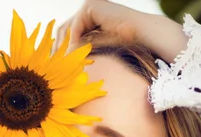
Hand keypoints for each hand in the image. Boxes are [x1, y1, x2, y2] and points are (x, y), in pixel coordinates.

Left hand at [55, 0, 188, 63]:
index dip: (61, 50)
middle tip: (55, 67)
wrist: (145, 35)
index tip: (58, 68)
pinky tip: (74, 57)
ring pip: (67, 28)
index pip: (68, 33)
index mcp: (89, 18)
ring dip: (64, 48)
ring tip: (64, 65)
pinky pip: (75, 27)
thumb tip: (65, 67)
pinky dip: (73, 42)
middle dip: (59, 49)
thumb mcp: (100, 49)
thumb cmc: (127, 47)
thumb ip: (84, 52)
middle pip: (64, 30)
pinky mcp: (91, 7)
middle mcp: (88, 9)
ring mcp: (89, 6)